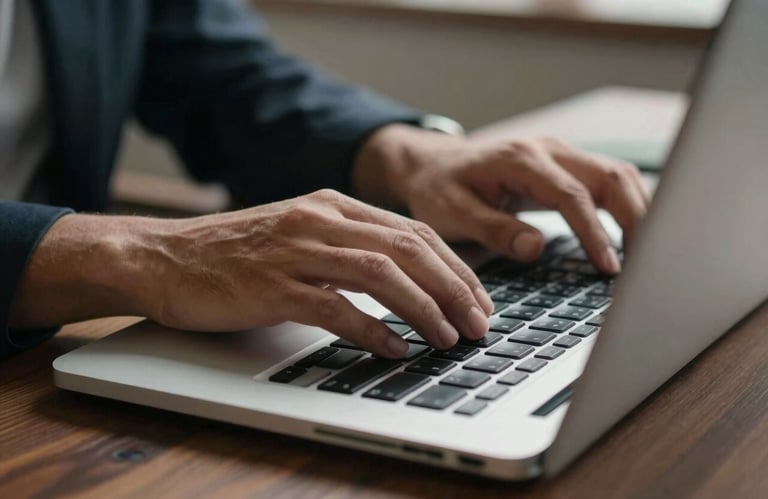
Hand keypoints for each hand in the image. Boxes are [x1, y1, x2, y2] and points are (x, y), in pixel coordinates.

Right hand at [11, 191, 493, 357]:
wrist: (164, 256)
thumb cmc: (236, 253)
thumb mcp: (302, 234)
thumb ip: (349, 247)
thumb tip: (408, 280)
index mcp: (333, 205)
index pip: (413, 231)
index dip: (455, 267)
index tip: (478, 299)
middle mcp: (320, 220)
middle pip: (408, 249)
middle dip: (453, 289)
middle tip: (478, 324)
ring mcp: (296, 250)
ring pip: (381, 274)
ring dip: (424, 308)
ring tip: (448, 338)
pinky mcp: (272, 285)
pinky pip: (335, 308)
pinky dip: (372, 330)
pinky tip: (394, 349)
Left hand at [354, 126, 650, 273]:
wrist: (431, 164)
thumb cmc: (438, 188)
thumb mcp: (453, 213)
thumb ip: (493, 229)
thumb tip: (537, 248)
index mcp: (519, 159)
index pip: (571, 195)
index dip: (595, 232)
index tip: (609, 267)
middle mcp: (547, 149)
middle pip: (610, 176)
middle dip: (636, 219)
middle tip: (648, 264)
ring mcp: (560, 154)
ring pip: (617, 174)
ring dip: (639, 210)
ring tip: (648, 254)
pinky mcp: (565, 166)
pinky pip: (608, 180)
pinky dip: (627, 205)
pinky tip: (634, 235)